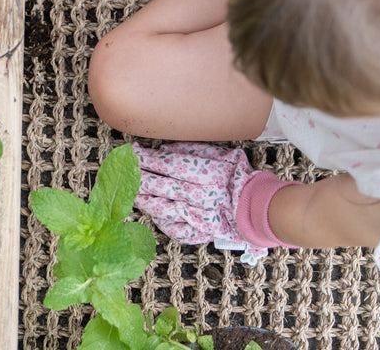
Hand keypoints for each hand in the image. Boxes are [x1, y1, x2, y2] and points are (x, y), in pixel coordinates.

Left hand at [133, 142, 291, 262]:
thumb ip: (189, 149)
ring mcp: (196, 215)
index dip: (145, 158)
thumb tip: (161, 148)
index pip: (164, 163)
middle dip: (138, 177)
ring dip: (144, 199)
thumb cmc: (234, 175)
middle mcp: (196, 194)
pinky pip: (175, 229)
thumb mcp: (216, 153)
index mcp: (201, 172)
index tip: (131, 151)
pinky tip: (152, 213)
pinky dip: (161, 222)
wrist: (255, 205)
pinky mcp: (199, 232)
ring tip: (132, 191)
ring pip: (162, 208)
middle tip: (124, 171)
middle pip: (159, 185)